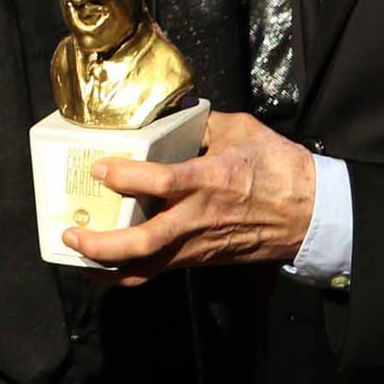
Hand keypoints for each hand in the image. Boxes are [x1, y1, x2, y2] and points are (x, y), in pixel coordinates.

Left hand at [63, 110, 316, 284]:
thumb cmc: (279, 167)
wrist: (312, 213)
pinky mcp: (202, 259)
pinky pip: (160, 270)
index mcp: (210, 180)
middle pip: (144, 243)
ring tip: (78, 254)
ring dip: (108, 267)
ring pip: (148, 268)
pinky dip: (130, 271)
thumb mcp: (242, 130)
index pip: (161, 182)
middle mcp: (199, 218)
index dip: (125, 177)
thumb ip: (202, 122)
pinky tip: (108, 263)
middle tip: (72, 235)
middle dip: (102, 245)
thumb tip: (173, 112)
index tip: (99, 168)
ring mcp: (199, 245)